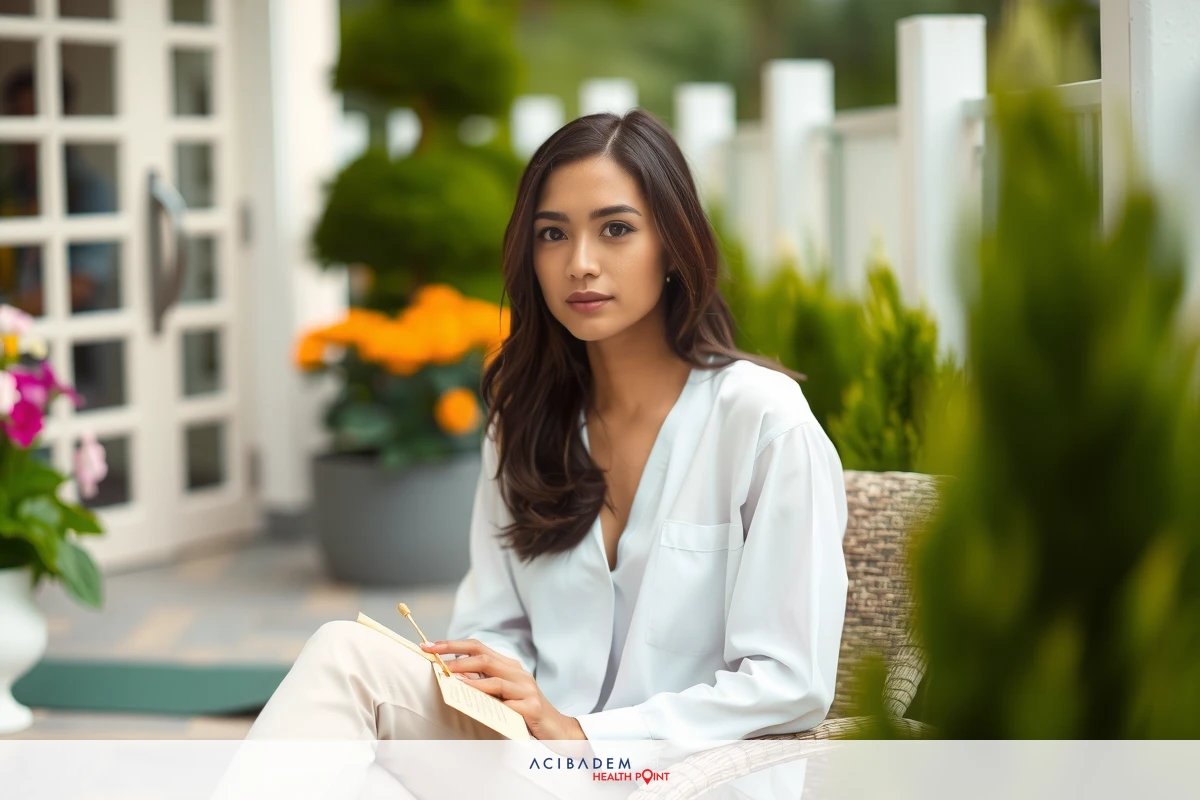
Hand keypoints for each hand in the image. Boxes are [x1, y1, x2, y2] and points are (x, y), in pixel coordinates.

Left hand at [421, 639, 586, 741]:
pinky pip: (507, 705)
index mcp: (509, 667)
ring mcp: (526, 689)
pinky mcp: (532, 708)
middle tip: (433, 659)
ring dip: (470, 678)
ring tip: (450, 679)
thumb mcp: (502, 695)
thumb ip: (484, 684)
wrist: (557, 730)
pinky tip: (477, 705)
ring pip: (495, 679)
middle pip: (484, 657)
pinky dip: (491, 703)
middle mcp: (518, 673)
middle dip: (455, 656)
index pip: (478, 647)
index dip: (453, 645)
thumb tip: (452, 678)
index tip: (428, 646)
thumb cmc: (524, 712)